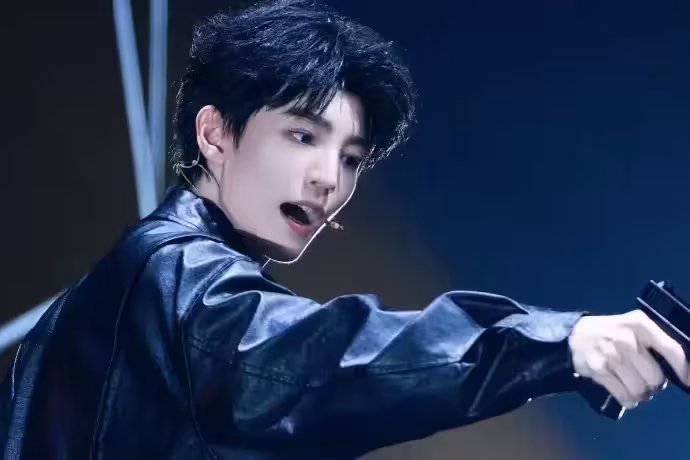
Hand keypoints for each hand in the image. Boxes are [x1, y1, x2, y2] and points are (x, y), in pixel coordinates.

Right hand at [569, 310, 689, 408]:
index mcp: (639, 324)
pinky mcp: (598, 369)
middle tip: (644, 380)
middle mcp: (626, 338)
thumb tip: (682, 368)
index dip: (683, 369)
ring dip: (640, 394)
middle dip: (653, 384)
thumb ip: (655, 341)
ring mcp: (611, 354)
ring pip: (640, 389)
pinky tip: (625, 395)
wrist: (575, 335)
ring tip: (633, 387)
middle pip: (656, 377)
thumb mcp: (633, 327)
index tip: (688, 381)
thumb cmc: (612, 332)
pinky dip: (627, 400)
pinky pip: (623, 395)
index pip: (671, 349)